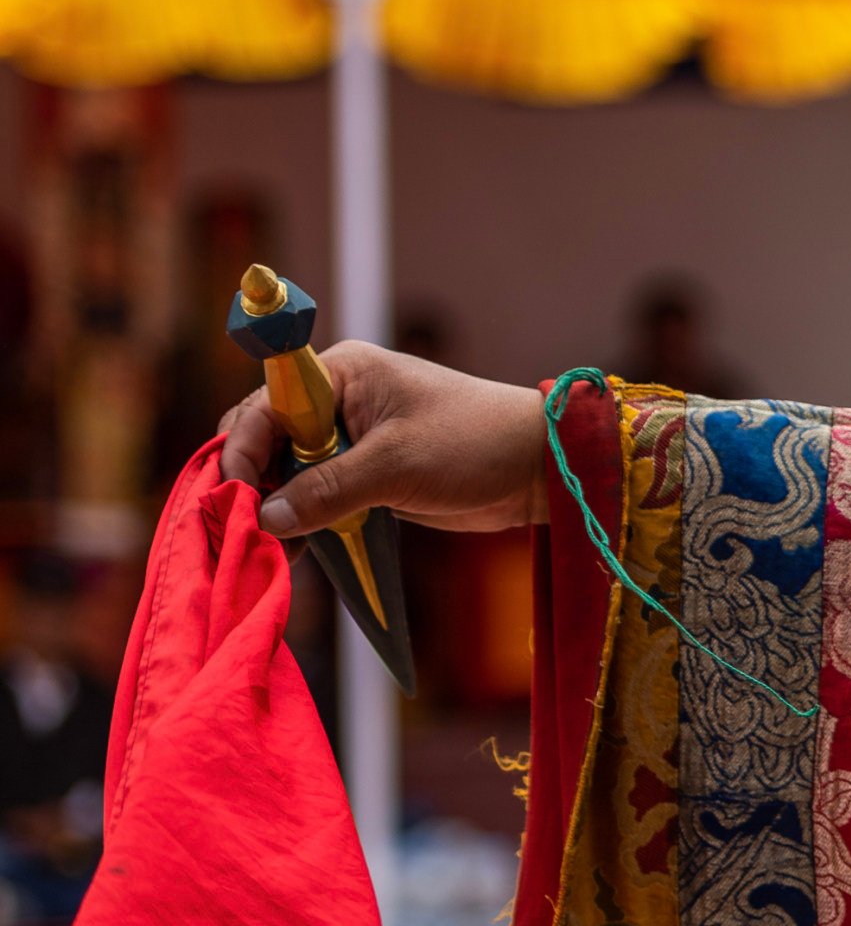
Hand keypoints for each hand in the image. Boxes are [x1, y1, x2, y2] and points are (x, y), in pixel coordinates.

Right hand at [216, 344, 552, 538]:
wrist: (539, 469)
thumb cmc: (476, 444)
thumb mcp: (398, 465)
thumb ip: (329, 489)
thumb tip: (268, 518)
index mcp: (340, 374)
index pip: (265, 406)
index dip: (242, 450)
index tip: (235, 495)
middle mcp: (336, 401)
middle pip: (267, 440)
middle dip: (253, 483)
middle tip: (247, 530)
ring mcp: (350, 439)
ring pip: (288, 473)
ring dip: (277, 507)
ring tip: (267, 549)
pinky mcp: (366, 474)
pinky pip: (318, 495)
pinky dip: (306, 520)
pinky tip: (296, 550)